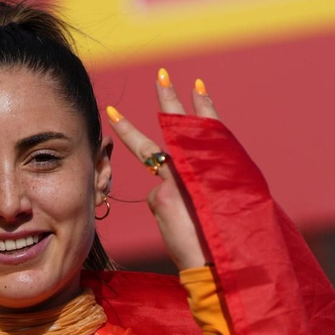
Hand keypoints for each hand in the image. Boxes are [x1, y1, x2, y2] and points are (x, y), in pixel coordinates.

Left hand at [104, 70, 219, 271]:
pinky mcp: (160, 194)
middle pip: (178, 127)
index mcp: (217, 167)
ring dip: (132, 133)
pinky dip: (164, 209)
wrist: (217, 261)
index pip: (208, 129)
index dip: (202, 106)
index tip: (196, 84)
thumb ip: (193, 185)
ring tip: (113, 111)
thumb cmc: (221, 239)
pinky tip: (177, 224)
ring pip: (157, 163)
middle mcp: (197, 167)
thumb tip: (159, 185)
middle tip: (161, 74)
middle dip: (168, 98)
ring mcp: (177, 178)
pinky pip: (156, 197)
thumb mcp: (216, 205)